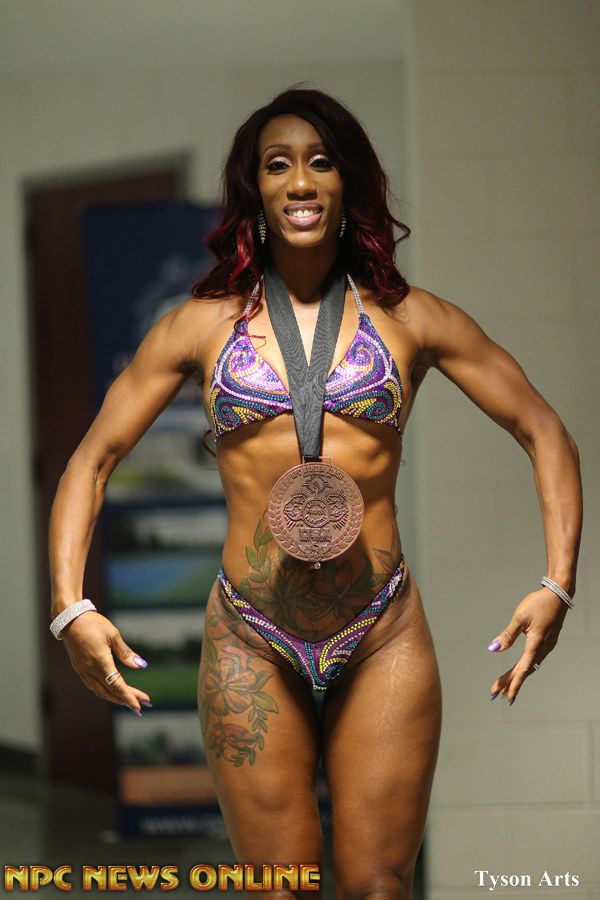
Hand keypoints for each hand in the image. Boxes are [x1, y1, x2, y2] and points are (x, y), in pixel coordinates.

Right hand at [60, 610, 150, 713]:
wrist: (69, 619)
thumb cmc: (93, 624)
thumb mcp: (113, 635)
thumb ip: (126, 653)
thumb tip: (141, 666)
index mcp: (100, 662)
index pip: (117, 685)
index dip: (129, 697)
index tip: (139, 706)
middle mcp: (90, 670)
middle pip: (110, 692)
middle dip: (126, 699)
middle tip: (141, 704)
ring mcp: (83, 671)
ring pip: (100, 691)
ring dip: (115, 698)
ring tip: (129, 700)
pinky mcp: (79, 668)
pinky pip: (93, 686)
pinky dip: (105, 691)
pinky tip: (112, 691)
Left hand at [487, 587, 568, 704]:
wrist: (558, 593)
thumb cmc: (539, 603)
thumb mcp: (520, 617)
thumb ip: (507, 635)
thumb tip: (494, 650)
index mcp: (536, 644)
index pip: (521, 669)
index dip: (512, 684)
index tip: (502, 695)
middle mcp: (543, 648)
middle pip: (524, 670)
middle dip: (510, 682)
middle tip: (495, 693)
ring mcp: (547, 645)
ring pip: (530, 665)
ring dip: (517, 676)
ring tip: (505, 685)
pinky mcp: (548, 641)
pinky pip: (535, 659)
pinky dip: (525, 667)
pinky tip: (520, 669)